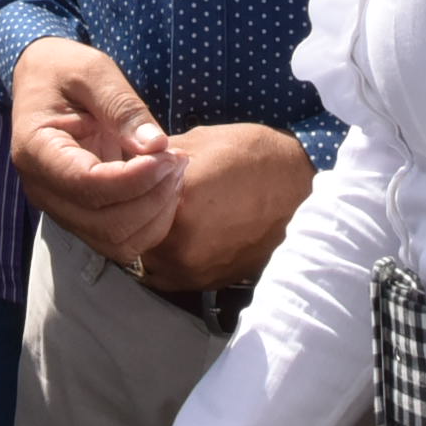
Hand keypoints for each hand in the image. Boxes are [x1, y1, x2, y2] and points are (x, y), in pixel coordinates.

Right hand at [10, 35, 182, 264]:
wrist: (43, 81)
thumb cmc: (65, 70)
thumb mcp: (93, 71)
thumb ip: (122, 107)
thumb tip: (156, 146)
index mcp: (36, 150)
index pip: (87, 184)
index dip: (135, 179)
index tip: (168, 155)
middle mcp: (42, 189)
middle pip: (105, 224)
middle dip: (152, 198)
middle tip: (178, 160)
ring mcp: (61, 208)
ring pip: (115, 241)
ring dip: (155, 215)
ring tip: (174, 172)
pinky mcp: (81, 215)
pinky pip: (119, 239)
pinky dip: (150, 222)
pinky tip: (164, 187)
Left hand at [137, 124, 313, 290]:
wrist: (301, 187)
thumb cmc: (252, 156)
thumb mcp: (197, 142)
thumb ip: (154, 160)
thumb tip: (124, 163)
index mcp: (176, 202)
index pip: (127, 202)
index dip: (126, 191)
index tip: (127, 182)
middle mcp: (183, 243)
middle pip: (134, 235)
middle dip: (136, 218)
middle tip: (142, 201)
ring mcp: (196, 268)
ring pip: (150, 258)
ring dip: (151, 241)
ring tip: (167, 217)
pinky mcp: (210, 282)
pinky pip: (172, 274)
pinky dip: (171, 257)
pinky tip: (183, 235)